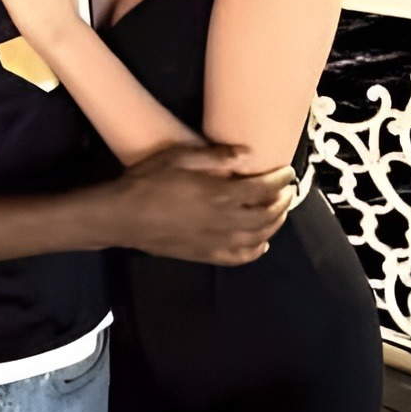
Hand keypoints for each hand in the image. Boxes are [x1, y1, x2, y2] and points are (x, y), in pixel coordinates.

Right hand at [120, 142, 295, 265]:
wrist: (123, 217)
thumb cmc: (148, 181)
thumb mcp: (179, 157)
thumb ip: (214, 156)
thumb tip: (246, 154)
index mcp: (219, 195)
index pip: (262, 189)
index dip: (279, 180)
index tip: (287, 171)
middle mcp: (224, 221)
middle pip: (266, 216)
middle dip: (282, 202)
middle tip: (287, 190)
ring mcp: (216, 241)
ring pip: (258, 237)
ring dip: (274, 224)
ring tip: (279, 212)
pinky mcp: (205, 255)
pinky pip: (239, 257)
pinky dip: (256, 251)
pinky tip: (262, 244)